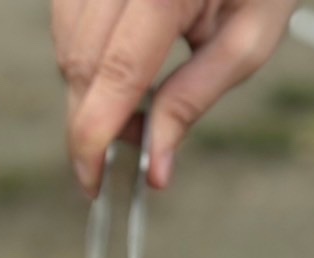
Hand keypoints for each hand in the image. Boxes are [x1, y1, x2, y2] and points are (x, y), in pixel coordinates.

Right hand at [53, 0, 297, 195]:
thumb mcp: (248, 40)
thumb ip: (194, 100)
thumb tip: (156, 167)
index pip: (115, 72)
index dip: (94, 135)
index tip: (91, 183)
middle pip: (80, 61)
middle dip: (91, 120)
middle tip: (127, 152)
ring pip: (65, 42)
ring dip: (88, 89)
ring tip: (138, 107)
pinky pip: (67, 19)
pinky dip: (85, 57)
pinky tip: (122, 69)